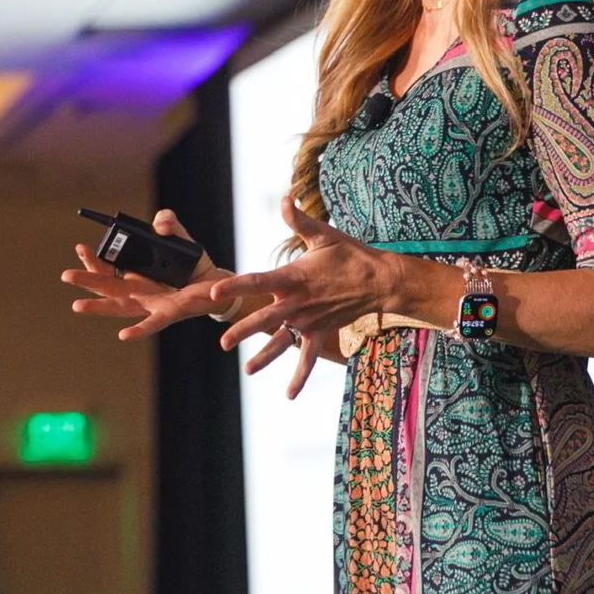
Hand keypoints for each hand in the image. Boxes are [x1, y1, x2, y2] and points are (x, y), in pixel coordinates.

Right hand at [61, 209, 224, 340]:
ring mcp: (150, 304)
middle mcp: (138, 292)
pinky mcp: (167, 313)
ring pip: (119, 308)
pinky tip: (123, 336)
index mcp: (135, 274)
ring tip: (77, 306)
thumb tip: (158, 224)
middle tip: (65, 275)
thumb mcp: (178, 235)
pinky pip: (150, 324)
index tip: (80, 248)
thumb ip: (167, 221)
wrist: (215, 284)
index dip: (93, 260)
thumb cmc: (191, 263)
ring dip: (98, 308)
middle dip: (85, 280)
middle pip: (107, 286)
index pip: (107, 268)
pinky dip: (137, 331)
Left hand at [210, 196, 396, 398]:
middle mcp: (297, 302)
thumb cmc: (349, 254)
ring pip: (282, 342)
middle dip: (243, 330)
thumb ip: (298, 219)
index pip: (257, 281)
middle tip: (223, 342)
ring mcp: (309, 321)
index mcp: (293, 277)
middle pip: (265, 318)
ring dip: (264, 357)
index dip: (235, 286)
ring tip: (247, 370)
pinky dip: (300, 377)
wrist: (379, 280)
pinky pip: (308, 358)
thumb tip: (284, 198)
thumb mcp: (323, 234)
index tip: (214, 292)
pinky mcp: (320, 332)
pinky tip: (288, 395)